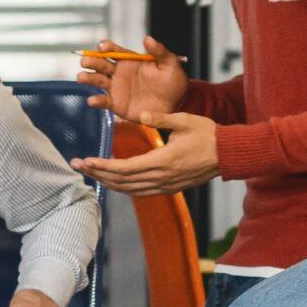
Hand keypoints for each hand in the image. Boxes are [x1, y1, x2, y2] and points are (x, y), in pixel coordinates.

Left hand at [71, 110, 220, 195]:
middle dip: (97, 174)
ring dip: (107, 182)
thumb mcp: (185, 120)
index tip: (85, 161)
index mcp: (163, 161)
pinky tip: (112, 180)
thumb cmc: (209, 134)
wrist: (230, 155)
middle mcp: (162, 177)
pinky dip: (123, 187)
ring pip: (129, 189)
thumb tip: (141, 115)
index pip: (125, 168)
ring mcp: (166, 185)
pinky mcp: (170, 188)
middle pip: (122, 181)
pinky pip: (140, 191)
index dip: (103, 166)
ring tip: (89, 172)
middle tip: (76, 165)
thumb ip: (162, 118)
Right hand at [76, 35, 187, 121]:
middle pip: (102, 64)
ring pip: (98, 80)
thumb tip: (147, 38)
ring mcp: (116, 88)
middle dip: (92, 61)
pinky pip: (104, 101)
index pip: (115, 51)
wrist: (175, 105)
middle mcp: (119, 72)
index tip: (102, 47)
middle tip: (86, 61)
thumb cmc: (172, 82)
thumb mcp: (170, 64)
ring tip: (81, 77)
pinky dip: (97, 101)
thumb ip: (159, 52)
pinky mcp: (117, 104)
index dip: (107, 47)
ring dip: (88, 78)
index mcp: (130, 60)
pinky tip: (92, 100)